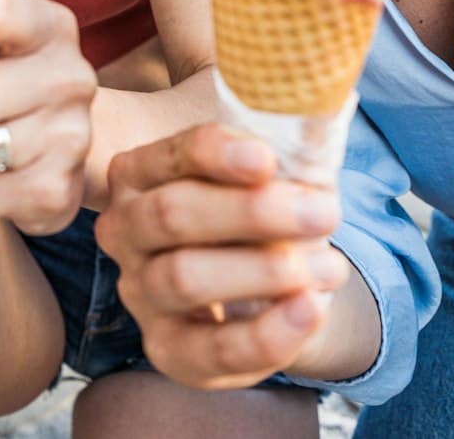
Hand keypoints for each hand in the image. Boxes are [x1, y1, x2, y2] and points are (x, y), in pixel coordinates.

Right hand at [96, 124, 350, 388]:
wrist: (266, 286)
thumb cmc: (258, 208)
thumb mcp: (263, 167)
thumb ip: (275, 132)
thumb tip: (312, 102)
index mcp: (139, 173)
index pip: (171, 154)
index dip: (216, 153)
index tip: (268, 159)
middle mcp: (123, 229)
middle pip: (172, 213)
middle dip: (254, 213)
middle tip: (326, 212)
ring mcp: (139, 291)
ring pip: (184, 278)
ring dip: (264, 271)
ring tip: (330, 266)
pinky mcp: (166, 349)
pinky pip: (209, 350)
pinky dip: (266, 334)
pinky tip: (310, 310)